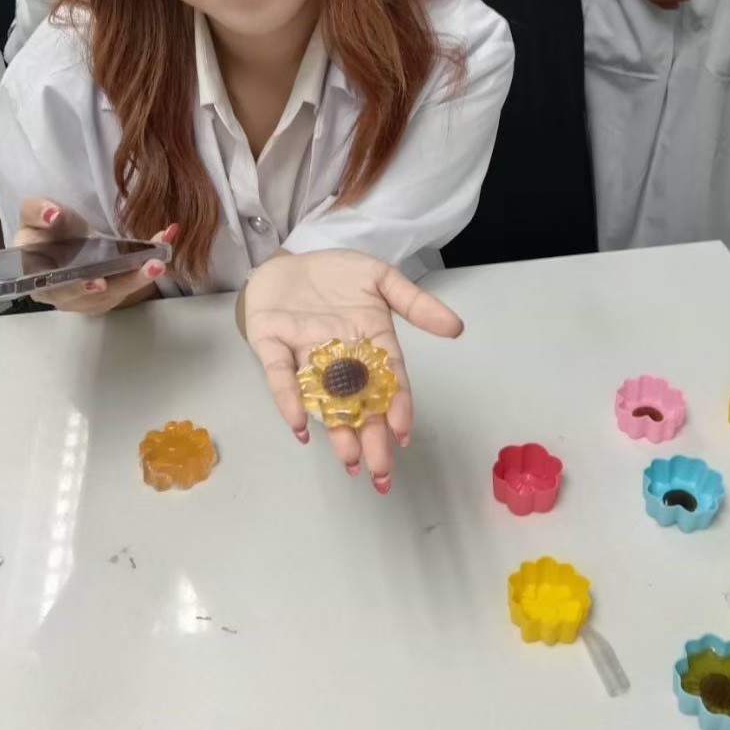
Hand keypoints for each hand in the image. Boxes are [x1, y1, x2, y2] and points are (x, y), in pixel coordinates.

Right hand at [14, 198, 173, 313]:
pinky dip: (146, 270)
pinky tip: (162, 251)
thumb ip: (36, 212)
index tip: (99, 282)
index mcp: (39, 280)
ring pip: (116, 294)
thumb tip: (52, 215)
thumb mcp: (34, 213)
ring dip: (141, 278)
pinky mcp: (108, 295)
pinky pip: (128, 286)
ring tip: (160, 261)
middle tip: (150, 267)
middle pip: (96, 296)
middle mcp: (64, 297)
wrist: (63, 236)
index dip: (77, 289)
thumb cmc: (45, 228)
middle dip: (124, 282)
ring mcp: (88, 300)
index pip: (57, 290)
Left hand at [243, 250, 462, 490]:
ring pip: (323, 399)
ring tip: (349, 460)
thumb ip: (416, 303)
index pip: (388, 380)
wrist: (290, 258)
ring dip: (335, 430)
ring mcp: (305, 354)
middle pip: (359, 402)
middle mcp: (339, 357)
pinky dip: (288, 400)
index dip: (397, 406)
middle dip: (370, 437)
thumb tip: (456, 328)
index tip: (403, 433)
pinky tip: (299, 425)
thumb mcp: (382, 278)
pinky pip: (280, 376)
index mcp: (369, 343)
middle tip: (380, 472)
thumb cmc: (337, 273)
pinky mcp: (272, 345)